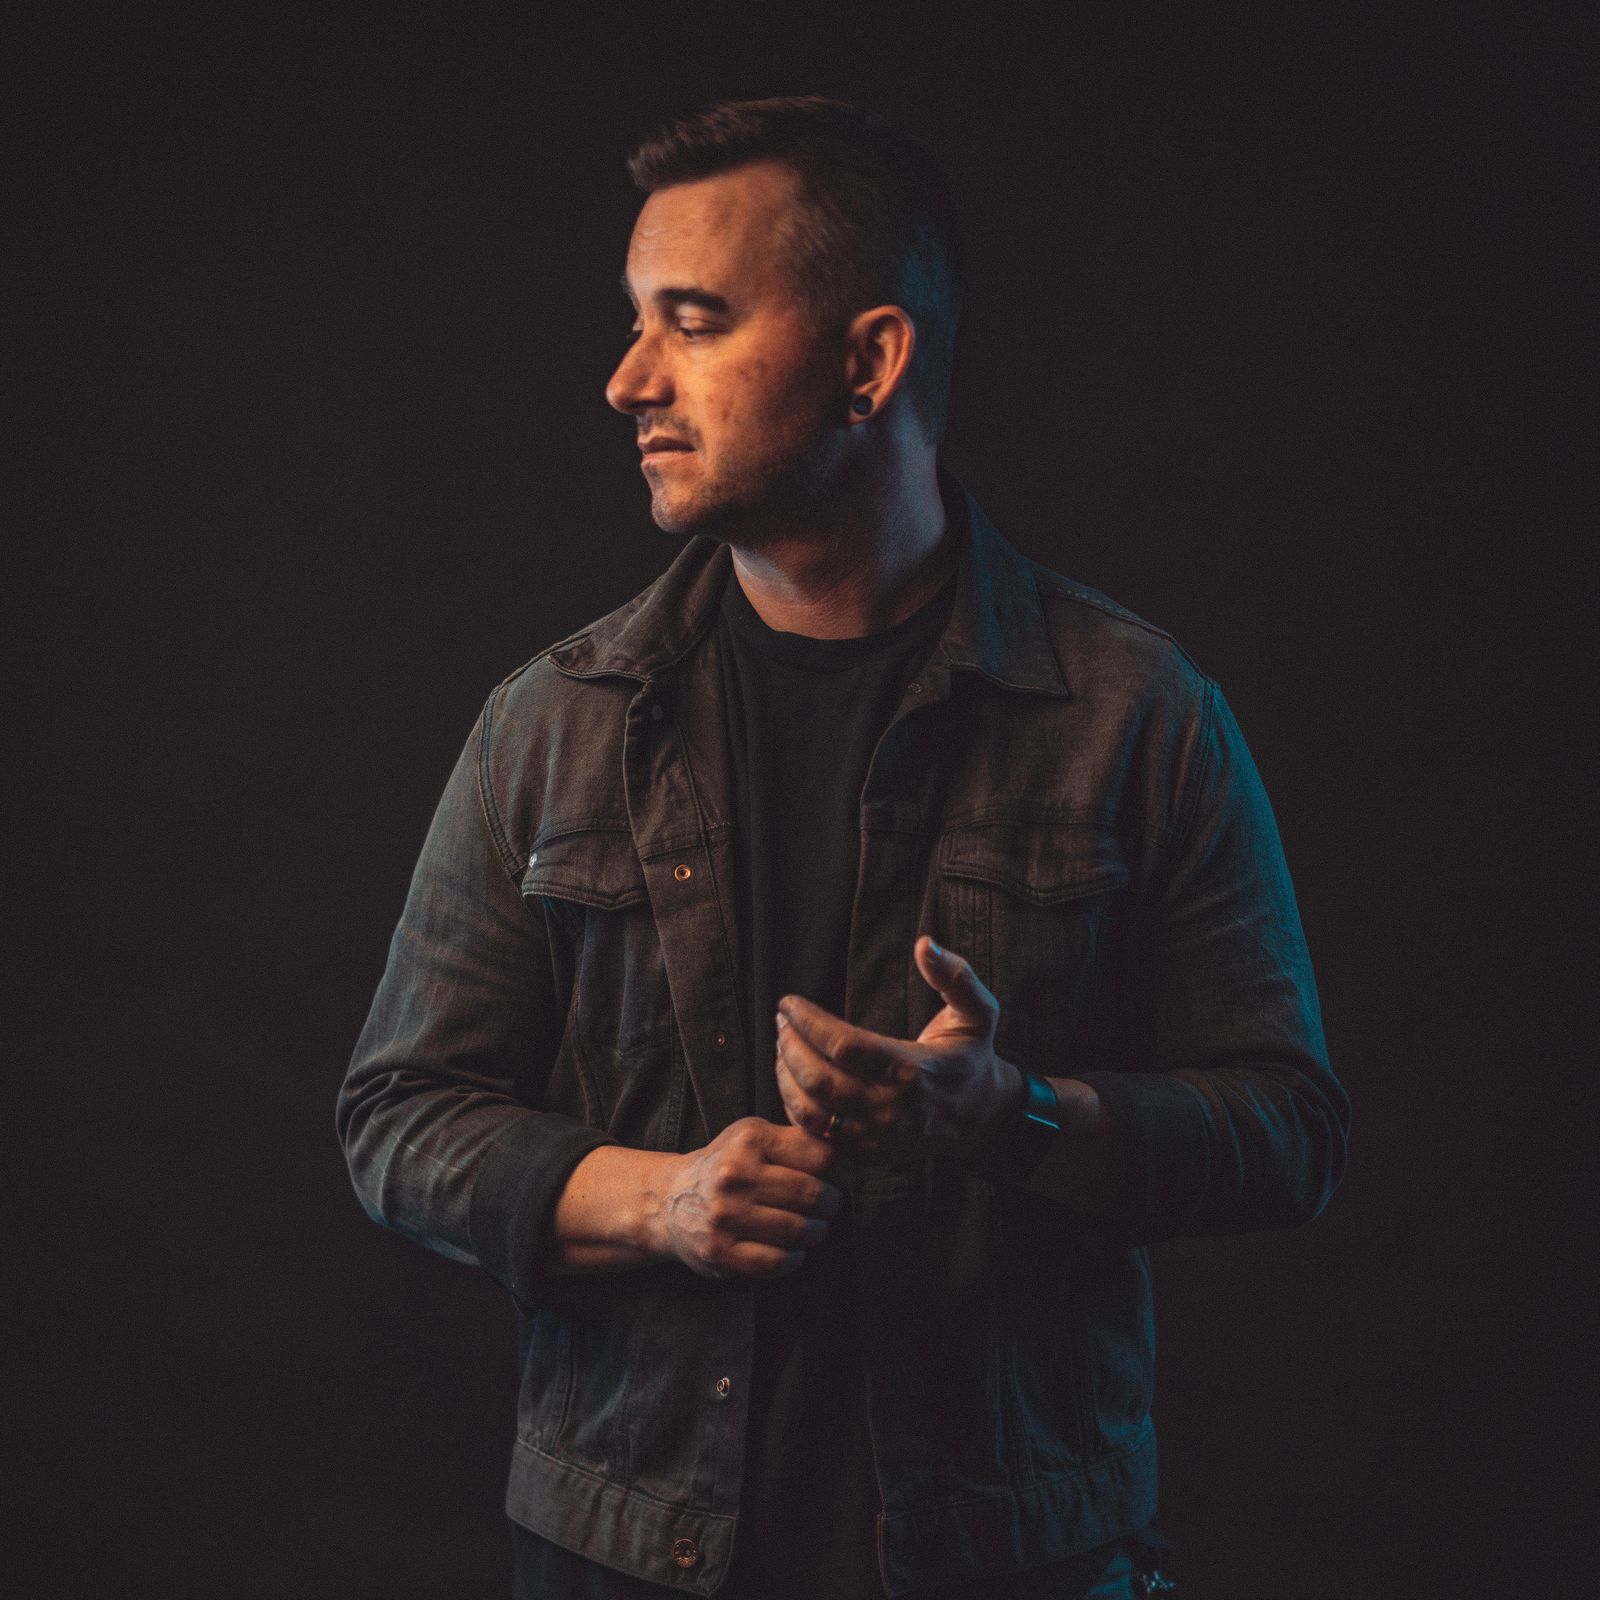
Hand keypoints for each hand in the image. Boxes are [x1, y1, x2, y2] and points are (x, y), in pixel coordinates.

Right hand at [656, 1117, 845, 1279]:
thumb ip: (794, 1139)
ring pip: (796, 1230)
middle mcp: (735, 1175)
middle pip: (811, 1194)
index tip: (841, 1179)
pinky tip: (796, 1252)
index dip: (838, 1170)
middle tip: (832, 1207)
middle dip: (831, 1204)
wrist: (670, 1201)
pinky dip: (794, 1259)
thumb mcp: (752, 1136)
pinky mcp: (720, 1252)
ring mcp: (726, 1216)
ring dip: (816, 1232)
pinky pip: (774, 1261)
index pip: (819, 1156)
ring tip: (816, 1229)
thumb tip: (846, 1154)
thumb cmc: (725, 1166)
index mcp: (749, 1140)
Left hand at [773, 936, 1024, 1158]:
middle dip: (790, 1044)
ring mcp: (876, 1137)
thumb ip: (955, 976)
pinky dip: (793, 1106)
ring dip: (785, 1075)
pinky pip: (814, 1135)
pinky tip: (791, 1077)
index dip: (808, 1021)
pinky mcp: (865, 1155)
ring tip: (782, 1044)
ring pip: (810, 1111)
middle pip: (819, 1079)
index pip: (844, 1045)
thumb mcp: (978, 1012)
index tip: (788, 1002)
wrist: (981, 1117)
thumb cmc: (970, 1056)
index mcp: (913, 1071)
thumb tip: (926, 944)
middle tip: (781, 1020)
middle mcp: (891, 1109)